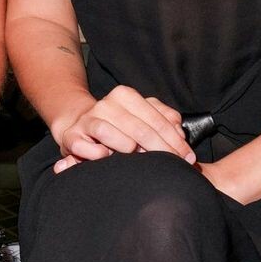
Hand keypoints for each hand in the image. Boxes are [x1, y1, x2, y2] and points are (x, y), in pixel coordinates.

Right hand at [51, 85, 197, 171]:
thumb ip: (164, 119)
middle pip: (138, 128)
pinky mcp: (72, 136)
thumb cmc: (120, 126)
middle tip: (173, 165)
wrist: (81, 127)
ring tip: (137, 157)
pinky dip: (95, 153)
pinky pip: (83, 144)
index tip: (188, 158)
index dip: (175, 140)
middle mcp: (106, 104)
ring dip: (125, 146)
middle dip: (160, 149)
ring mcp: (88, 119)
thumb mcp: (143, 116)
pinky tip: (106, 157)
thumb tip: (180, 131)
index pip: (157, 119)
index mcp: (126, 96)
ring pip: (108, 131)